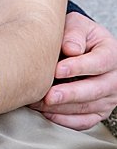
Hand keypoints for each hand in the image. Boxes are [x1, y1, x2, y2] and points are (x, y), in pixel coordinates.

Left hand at [37, 14, 116, 129]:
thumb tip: (71, 48)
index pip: (100, 62)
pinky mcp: (97, 112)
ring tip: (39, 103)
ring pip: (87, 108)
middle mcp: (114, 78)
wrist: (80, 52)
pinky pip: (83, 122)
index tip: (57, 70)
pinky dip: (64, 120)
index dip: (79, 67)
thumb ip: (73, 33)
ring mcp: (108, 98)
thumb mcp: (76, 26)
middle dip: (70, 94)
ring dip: (61, 108)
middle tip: (49, 96)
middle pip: (95, 90)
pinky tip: (48, 112)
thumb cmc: (77, 38)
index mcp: (111, 54)